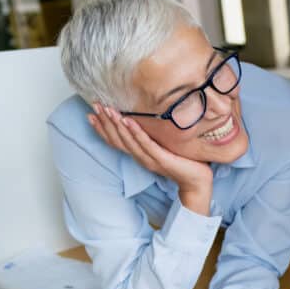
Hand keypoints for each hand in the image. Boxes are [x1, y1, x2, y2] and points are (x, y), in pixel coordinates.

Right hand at [88, 104, 211, 211]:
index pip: (115, 141)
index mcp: (140, 155)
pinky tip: (128, 121)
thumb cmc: (184, 163)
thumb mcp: (164, 148)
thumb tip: (148, 120)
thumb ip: (154, 138)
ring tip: (108, 110)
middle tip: (96, 106)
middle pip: (117, 140)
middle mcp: (141, 158)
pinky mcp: (161, 159)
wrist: (198, 182)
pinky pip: (146, 144)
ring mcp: (150, 159)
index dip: (102, 129)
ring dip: (117, 125)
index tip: (91, 114)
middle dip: (105, 122)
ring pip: (128, 141)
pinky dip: (136, 132)